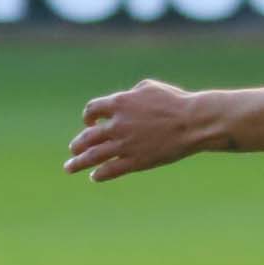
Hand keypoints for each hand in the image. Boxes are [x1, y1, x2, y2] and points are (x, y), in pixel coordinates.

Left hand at [64, 80, 207, 181]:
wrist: (194, 122)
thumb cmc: (175, 102)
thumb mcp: (150, 88)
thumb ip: (131, 94)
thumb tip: (124, 98)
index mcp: (119, 104)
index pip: (92, 110)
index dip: (88, 117)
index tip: (89, 123)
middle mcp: (117, 125)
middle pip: (87, 137)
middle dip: (77, 145)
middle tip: (73, 150)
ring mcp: (125, 145)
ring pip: (93, 156)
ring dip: (78, 162)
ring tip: (69, 167)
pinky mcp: (136, 161)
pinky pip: (111, 170)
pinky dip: (100, 174)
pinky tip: (94, 176)